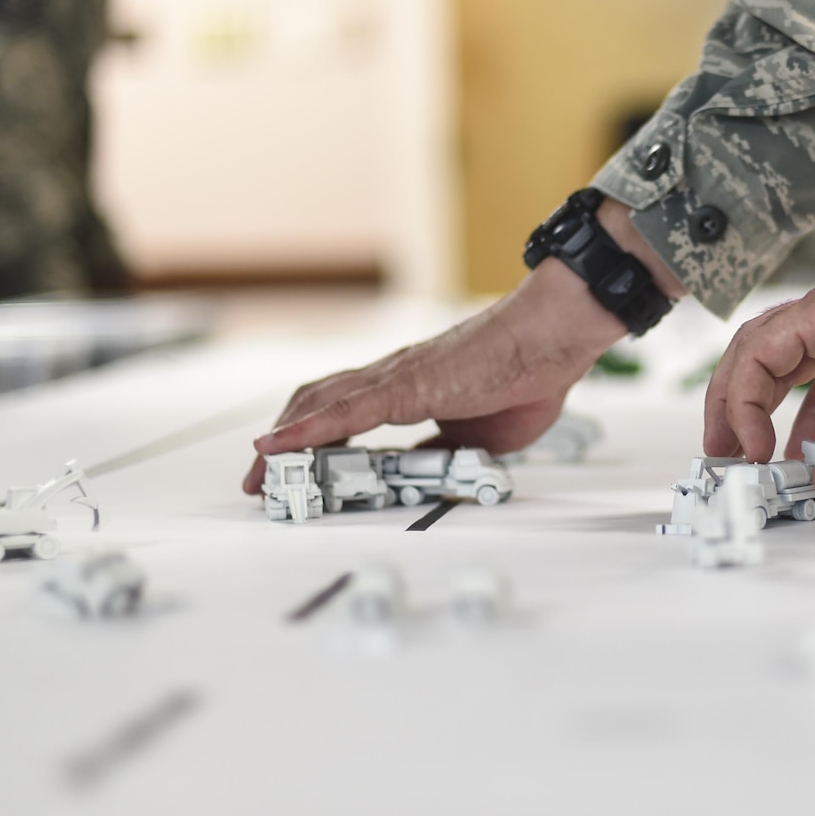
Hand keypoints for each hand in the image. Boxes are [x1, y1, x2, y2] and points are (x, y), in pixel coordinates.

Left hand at [244, 200, 683, 492]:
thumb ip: (444, 448)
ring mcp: (397, 379)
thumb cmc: (530, 373)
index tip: (290, 467)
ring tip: (260, 472)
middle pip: (316, 405)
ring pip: (320, 407)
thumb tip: (422, 468)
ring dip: (284, 441)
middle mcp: (393, 378)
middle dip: (283, 442)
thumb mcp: (479, 436)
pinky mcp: (407, 386)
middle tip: (261, 479)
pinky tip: (279, 446)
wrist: (554, 336)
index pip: (343, 411)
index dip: (309, 437)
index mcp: (410, 389)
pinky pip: (344, 412)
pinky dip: (305, 431)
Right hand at [704, 254, 814, 500]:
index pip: (758, 354)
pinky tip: (806, 448)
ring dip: (766, 410)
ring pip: (789, 368)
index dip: (743, 405)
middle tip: (722, 453)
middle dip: (733, 405)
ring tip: (752, 456)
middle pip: (758, 356)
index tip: (754, 450)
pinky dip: (811, 413)